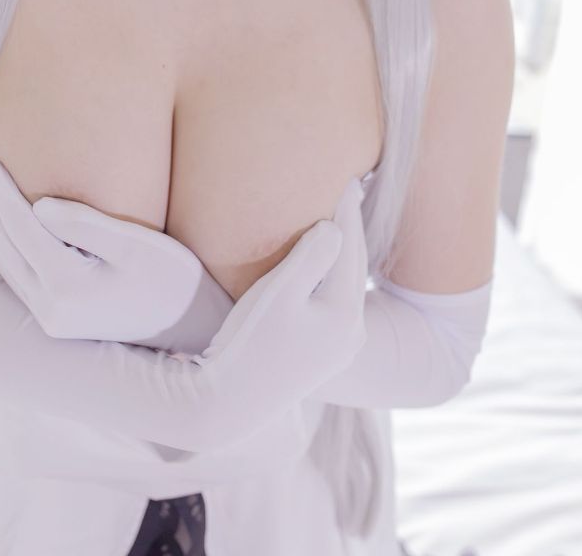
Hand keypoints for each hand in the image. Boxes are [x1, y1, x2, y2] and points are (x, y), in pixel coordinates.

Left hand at [0, 157, 231, 348]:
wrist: (190, 325)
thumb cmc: (170, 277)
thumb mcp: (135, 244)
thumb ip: (85, 223)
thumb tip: (38, 206)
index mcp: (66, 287)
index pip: (20, 229)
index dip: (2, 192)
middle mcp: (49, 309)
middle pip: (2, 247)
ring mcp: (50, 318)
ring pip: (4, 264)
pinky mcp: (56, 319)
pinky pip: (17, 275)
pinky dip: (6, 245)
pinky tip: (7, 226)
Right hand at [191, 173, 369, 441]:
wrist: (228, 404)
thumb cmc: (249, 343)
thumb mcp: (279, 294)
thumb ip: (310, 257)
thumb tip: (334, 228)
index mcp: (346, 315)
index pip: (349, 248)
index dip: (345, 211)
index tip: (345, 178)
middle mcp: (352, 333)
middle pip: (353, 265)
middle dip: (350, 227)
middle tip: (349, 189)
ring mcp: (339, 347)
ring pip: (346, 283)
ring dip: (343, 250)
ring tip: (339, 218)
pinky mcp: (321, 354)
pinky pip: (335, 299)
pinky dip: (332, 273)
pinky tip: (323, 261)